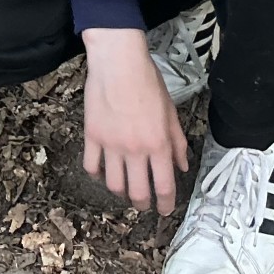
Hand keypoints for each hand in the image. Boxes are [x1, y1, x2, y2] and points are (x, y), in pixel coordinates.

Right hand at [82, 28, 188, 212]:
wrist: (119, 63)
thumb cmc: (148, 82)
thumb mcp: (170, 112)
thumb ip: (177, 142)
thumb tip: (182, 165)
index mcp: (158, 144)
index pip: (164, 186)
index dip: (166, 204)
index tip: (165, 210)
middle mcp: (135, 149)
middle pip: (138, 192)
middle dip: (142, 204)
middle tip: (144, 205)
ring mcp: (111, 144)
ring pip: (113, 184)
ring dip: (120, 192)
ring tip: (123, 190)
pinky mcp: (92, 136)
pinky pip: (91, 165)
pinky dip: (96, 174)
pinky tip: (102, 172)